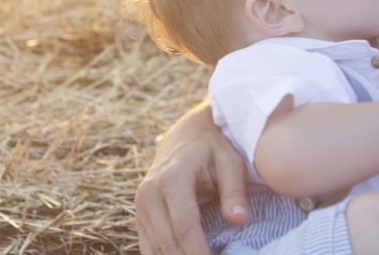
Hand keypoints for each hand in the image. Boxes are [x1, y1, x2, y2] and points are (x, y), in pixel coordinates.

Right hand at [135, 104, 248, 254]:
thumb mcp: (230, 162)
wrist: (186, 136)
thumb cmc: (214, 149)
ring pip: (154, 247)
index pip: (185, 225)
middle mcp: (150, 192)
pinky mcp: (140, 214)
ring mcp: (140, 204)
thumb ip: (234, 191)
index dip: (198, 252)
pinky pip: (147, 245)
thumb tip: (238, 219)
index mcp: (173, 178)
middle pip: (167, 241)